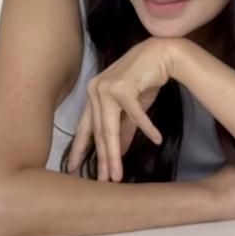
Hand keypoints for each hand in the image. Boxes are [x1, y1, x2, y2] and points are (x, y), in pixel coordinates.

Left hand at [66, 37, 173, 181]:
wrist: (160, 53)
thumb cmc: (145, 79)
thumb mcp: (131, 107)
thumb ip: (123, 128)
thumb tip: (118, 152)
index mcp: (93, 94)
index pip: (86, 126)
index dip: (80, 148)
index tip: (74, 168)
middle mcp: (95, 90)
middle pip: (99, 131)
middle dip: (103, 159)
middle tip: (104, 181)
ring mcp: (107, 87)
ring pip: (110, 128)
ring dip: (115, 153)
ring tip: (118, 175)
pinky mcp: (123, 87)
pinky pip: (135, 114)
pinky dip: (146, 127)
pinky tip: (156, 138)